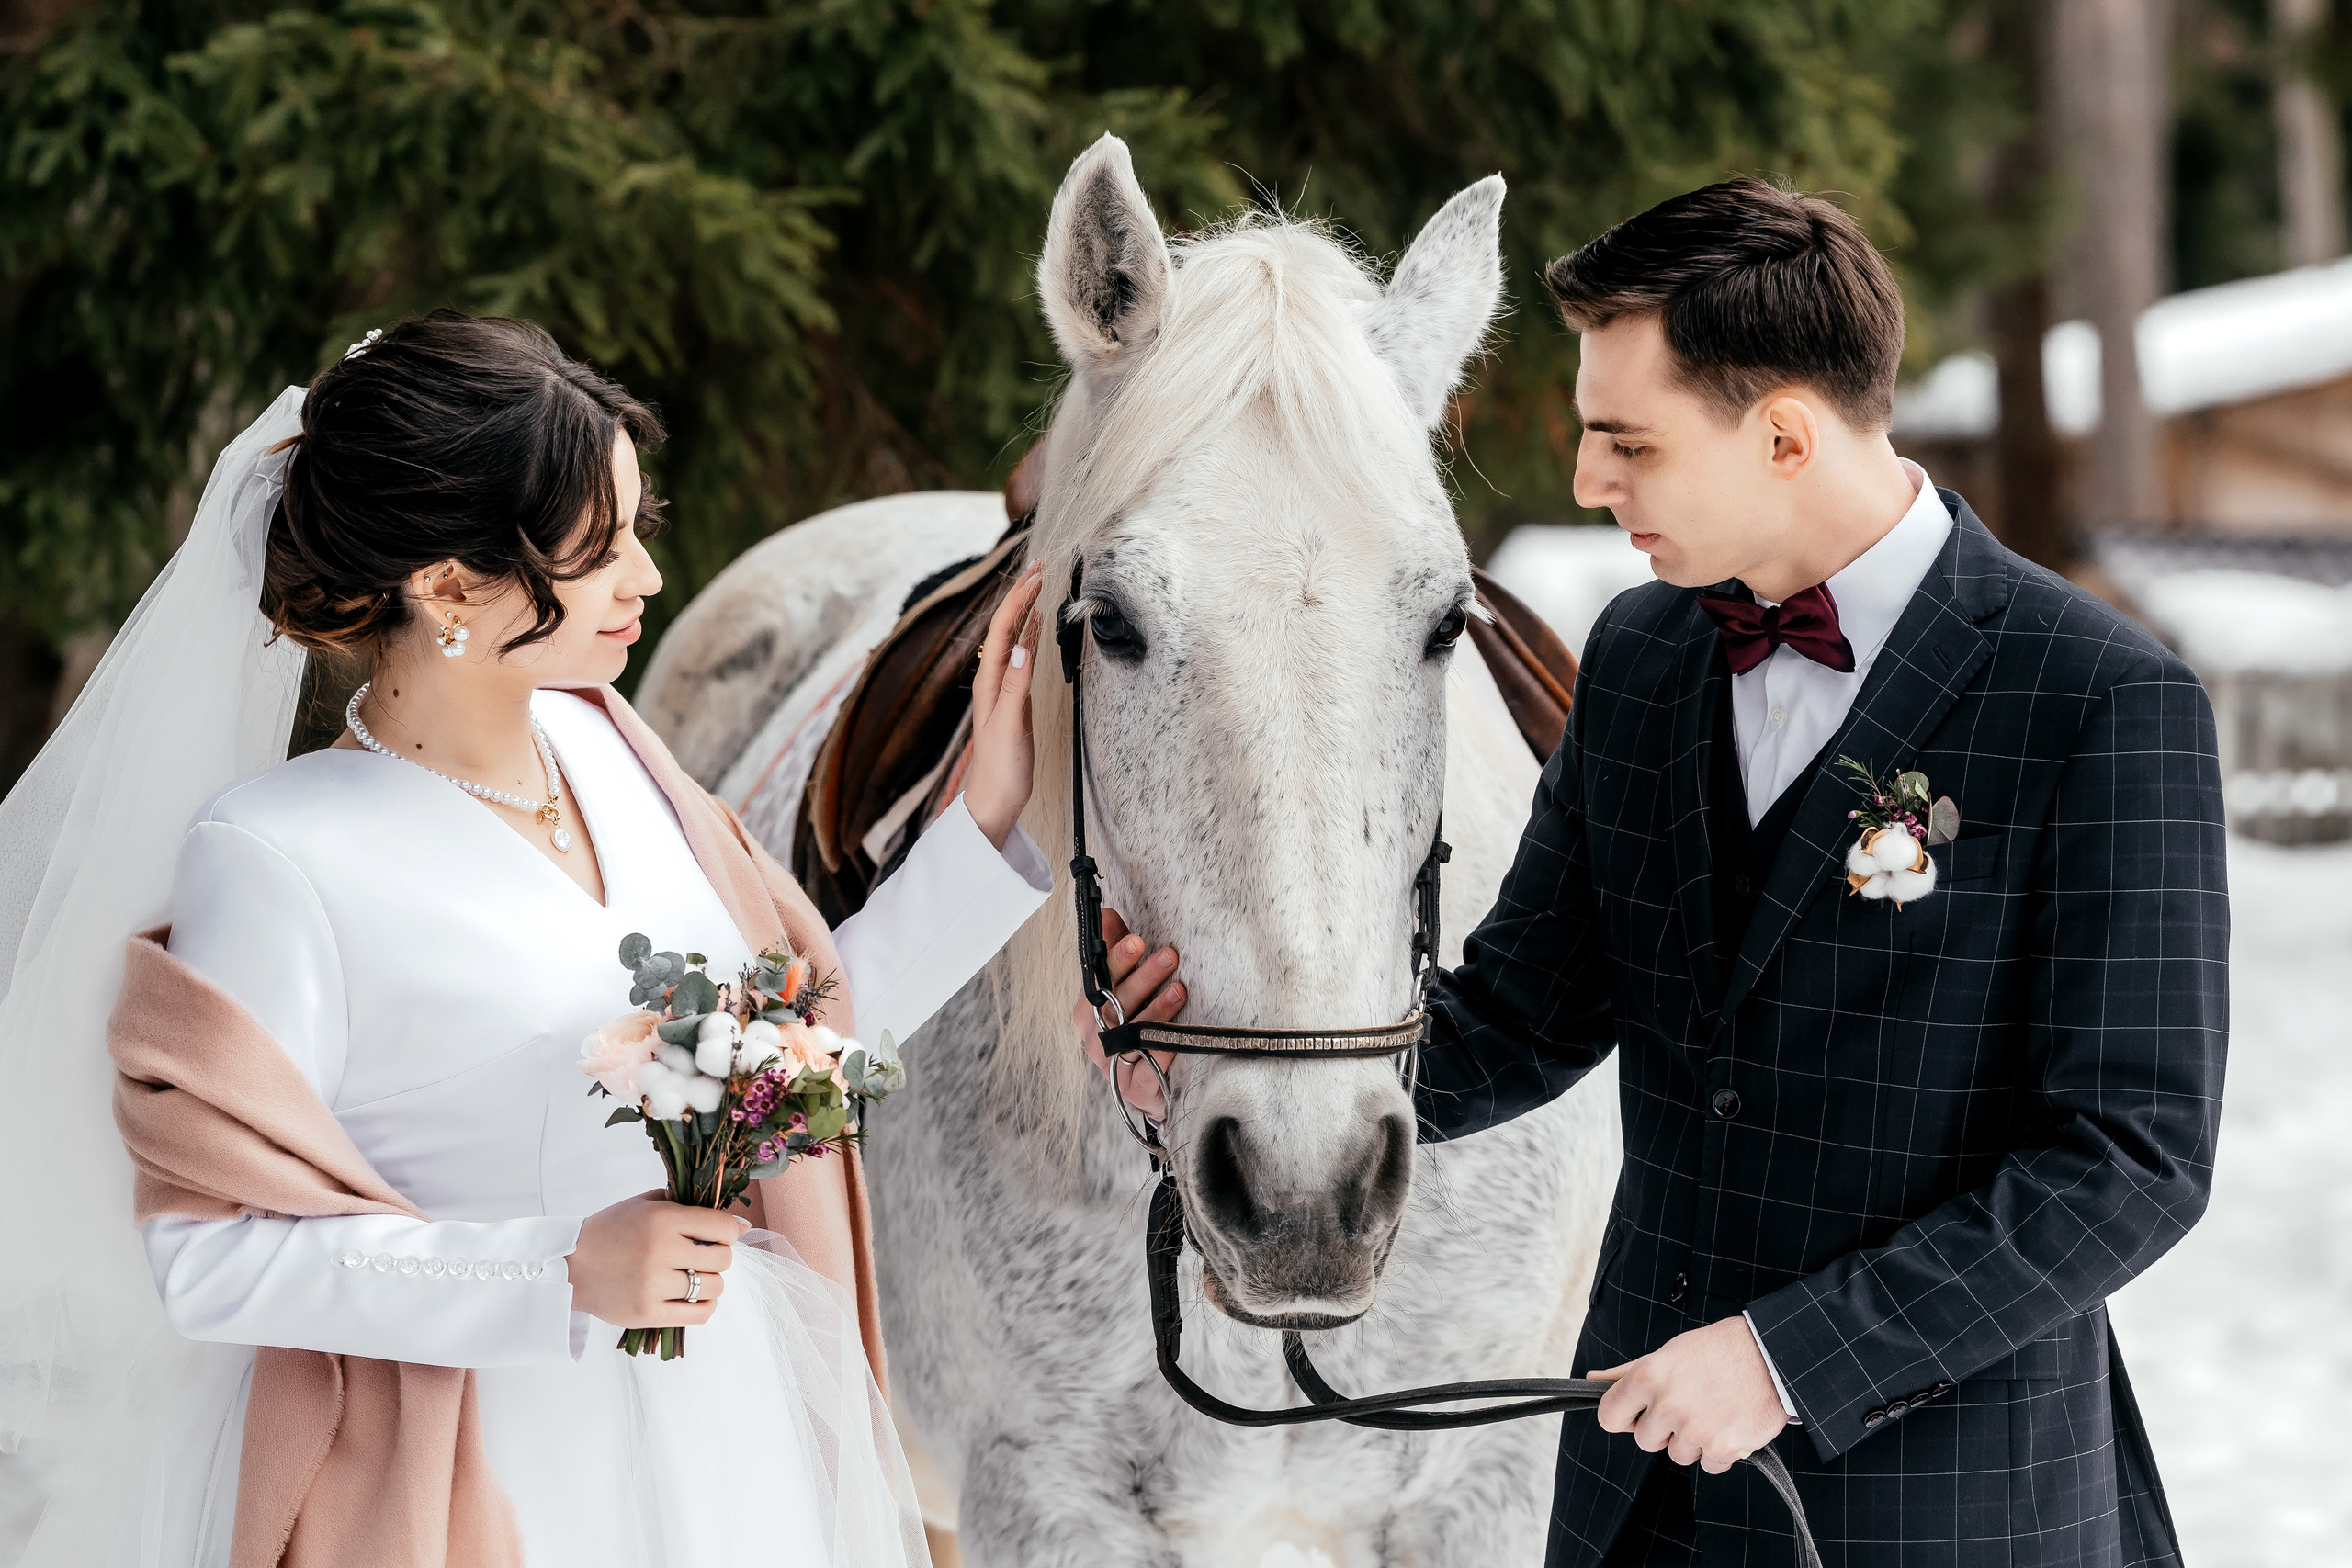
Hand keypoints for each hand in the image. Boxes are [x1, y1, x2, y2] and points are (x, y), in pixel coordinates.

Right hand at [566, 1193, 745, 1328]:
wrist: (568, 1265)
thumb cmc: (611, 1230)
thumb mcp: (646, 1204)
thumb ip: (689, 1206)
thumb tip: (739, 1225)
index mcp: (663, 1219)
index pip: (723, 1227)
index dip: (728, 1231)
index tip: (718, 1235)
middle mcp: (660, 1251)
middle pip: (723, 1259)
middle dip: (718, 1256)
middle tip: (702, 1256)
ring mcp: (654, 1284)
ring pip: (714, 1287)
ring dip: (710, 1282)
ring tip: (693, 1277)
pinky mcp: (647, 1312)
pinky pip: (699, 1314)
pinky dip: (704, 1306)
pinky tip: (692, 1297)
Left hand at [964, 564, 1045, 848]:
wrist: (994, 803)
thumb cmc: (1000, 772)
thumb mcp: (1010, 728)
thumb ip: (1016, 688)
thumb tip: (1024, 647)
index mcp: (989, 683)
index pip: (1003, 630)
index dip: (1018, 599)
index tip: (1036, 574)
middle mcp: (993, 681)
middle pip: (1005, 627)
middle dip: (1020, 595)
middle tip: (1040, 568)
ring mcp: (1003, 689)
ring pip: (1013, 638)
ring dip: (1024, 610)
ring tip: (1038, 586)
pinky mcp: (1015, 700)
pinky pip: (1021, 656)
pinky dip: (1030, 635)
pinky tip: (1037, 628)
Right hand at [1073, 906, 1185, 1118]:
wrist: (1146, 1084)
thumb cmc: (1135, 1025)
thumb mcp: (1125, 986)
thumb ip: (1116, 952)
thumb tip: (1108, 913)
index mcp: (1089, 1007)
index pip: (1100, 978)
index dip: (1118, 959)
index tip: (1137, 939)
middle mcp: (1095, 1035)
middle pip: (1117, 1003)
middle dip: (1144, 978)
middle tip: (1169, 956)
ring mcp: (1110, 1063)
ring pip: (1132, 1034)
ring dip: (1157, 1011)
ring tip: (1180, 989)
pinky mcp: (1131, 1087)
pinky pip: (1143, 1071)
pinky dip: (1159, 1053)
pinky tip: (1176, 1039)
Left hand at [1590, 1316, 1788, 1474]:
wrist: (1770, 1355)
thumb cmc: (1715, 1351)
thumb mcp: (1666, 1354)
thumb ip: (1627, 1373)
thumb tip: (1591, 1381)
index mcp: (1647, 1377)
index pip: (1609, 1416)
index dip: (1623, 1417)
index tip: (1637, 1413)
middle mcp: (1668, 1406)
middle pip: (1645, 1441)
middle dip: (1663, 1429)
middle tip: (1687, 1405)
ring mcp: (1695, 1430)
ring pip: (1677, 1455)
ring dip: (1692, 1440)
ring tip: (1712, 1410)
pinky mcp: (1723, 1448)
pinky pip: (1708, 1465)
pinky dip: (1719, 1452)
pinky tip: (1729, 1424)